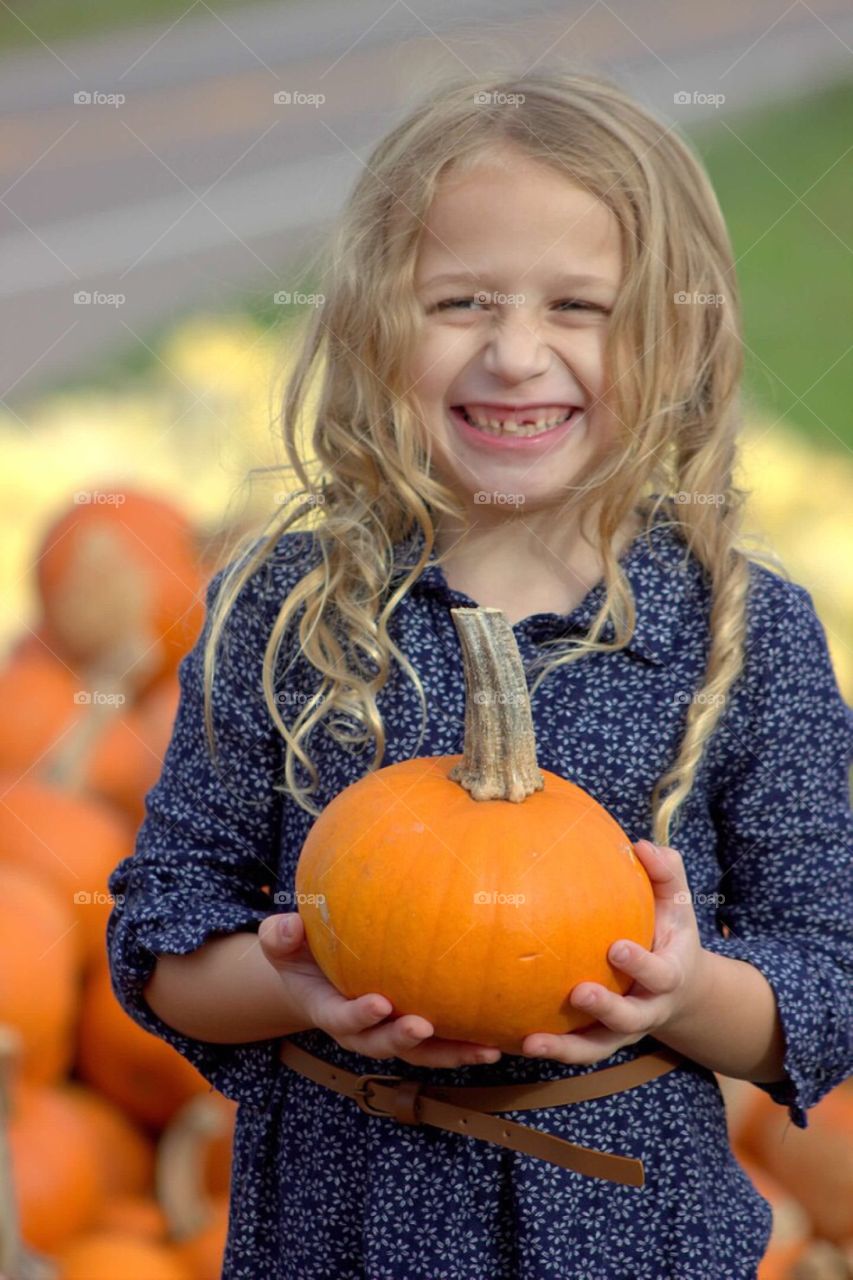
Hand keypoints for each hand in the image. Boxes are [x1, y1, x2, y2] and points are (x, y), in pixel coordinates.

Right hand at [257, 912, 501, 1068]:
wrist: (319, 971)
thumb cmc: (301, 950)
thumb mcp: (283, 941)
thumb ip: (280, 936)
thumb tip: (288, 926)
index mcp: (329, 1010)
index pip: (342, 1019)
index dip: (359, 1015)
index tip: (379, 1003)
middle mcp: (362, 1031)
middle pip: (384, 1045)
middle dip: (403, 1039)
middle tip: (423, 1026)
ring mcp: (391, 1034)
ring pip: (423, 1054)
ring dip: (453, 1054)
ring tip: (485, 1050)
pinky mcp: (419, 1032)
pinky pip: (445, 1042)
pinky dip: (470, 1044)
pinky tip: (501, 1039)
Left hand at [519, 839, 708, 1065]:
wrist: (678, 987)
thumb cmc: (668, 930)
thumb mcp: (676, 902)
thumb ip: (665, 872)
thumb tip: (641, 845)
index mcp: (669, 975)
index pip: (660, 974)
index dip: (640, 964)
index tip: (614, 947)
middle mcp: (647, 1009)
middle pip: (629, 1019)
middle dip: (606, 1007)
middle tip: (578, 992)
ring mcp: (622, 1030)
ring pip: (597, 1047)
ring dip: (566, 1048)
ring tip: (532, 1042)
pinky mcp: (599, 1039)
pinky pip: (574, 1050)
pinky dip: (550, 1049)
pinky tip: (515, 1041)